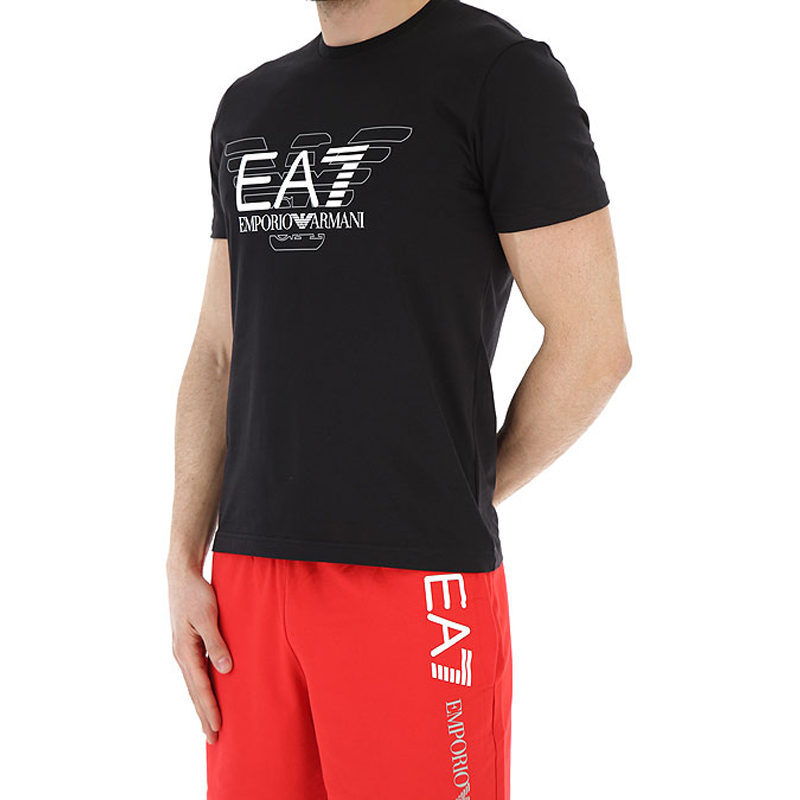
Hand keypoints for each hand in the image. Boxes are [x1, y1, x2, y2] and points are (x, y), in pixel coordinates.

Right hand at [167, 562, 231, 743]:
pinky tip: (208, 693)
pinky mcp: (188, 643)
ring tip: (210, 724)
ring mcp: (183, 650)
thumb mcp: (208, 616)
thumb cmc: (196, 594)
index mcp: (185, 651)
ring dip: (202, 704)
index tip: (217, 728)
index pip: (200, 687)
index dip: (209, 708)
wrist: (181, 575)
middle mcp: (181, 654)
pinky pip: (195, 672)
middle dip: (204, 715)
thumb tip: (225, 670)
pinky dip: (202, 687)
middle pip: (194, 691)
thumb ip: (216, 643)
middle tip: (213, 739)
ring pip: (194, 684)